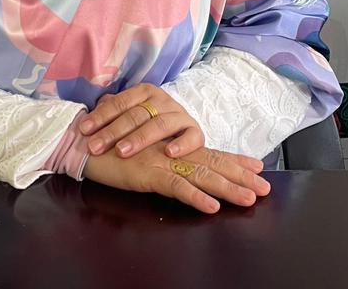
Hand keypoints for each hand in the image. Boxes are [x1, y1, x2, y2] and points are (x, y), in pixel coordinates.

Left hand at [80, 84, 202, 158]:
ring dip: (140, 138)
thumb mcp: (129, 116)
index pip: (120, 102)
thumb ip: (111, 112)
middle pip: (136, 114)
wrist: (181, 132)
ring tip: (122, 151)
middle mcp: (163, 100)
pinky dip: (181, 144)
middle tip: (95, 146)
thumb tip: (88, 113)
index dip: (101, 116)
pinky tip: (168, 153)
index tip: (84, 130)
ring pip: (160, 124)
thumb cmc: (147, 125)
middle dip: (113, 131)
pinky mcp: (196, 132)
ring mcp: (180, 115)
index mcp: (144, 92)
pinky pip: (192, 137)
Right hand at [82, 142, 269, 214]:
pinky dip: (195, 198)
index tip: (257, 165)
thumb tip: (169, 158)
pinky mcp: (149, 172)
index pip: (207, 152)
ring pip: (202, 175)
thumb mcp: (136, 150)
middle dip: (240, 175)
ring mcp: (162, 161)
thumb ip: (154, 153)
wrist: (81, 140)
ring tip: (249, 198)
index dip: (233, 159)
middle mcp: (171, 151)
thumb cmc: (105, 145)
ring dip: (227, 188)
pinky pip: (177, 187)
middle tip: (265, 187)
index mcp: (170, 146)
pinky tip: (211, 207)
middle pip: (212, 162)